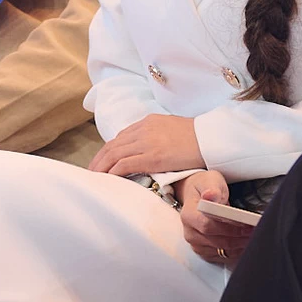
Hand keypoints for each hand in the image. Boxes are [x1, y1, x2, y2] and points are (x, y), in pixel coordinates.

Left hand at [90, 114, 204, 175]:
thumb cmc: (196, 137)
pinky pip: (124, 164)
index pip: (121, 137)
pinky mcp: (152, 157)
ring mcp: (147, 143)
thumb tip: (150, 148)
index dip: (109, 150)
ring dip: (101, 167)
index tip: (102, 161)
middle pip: (113, 145)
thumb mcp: (172, 129)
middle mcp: (144, 130)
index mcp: (148, 122)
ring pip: (114, 154)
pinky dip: (113, 171)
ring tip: (94, 178)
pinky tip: (107, 179)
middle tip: (92, 172)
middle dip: (99, 159)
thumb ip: (157, 135)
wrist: (210, 138)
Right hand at [177, 170, 252, 265]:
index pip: (208, 225)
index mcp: (189, 215)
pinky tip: (246, 243)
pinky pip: (224, 257)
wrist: (198, 194)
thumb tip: (210, 195)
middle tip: (256, 230)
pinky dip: (237, 251)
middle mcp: (190, 232)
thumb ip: (213, 188)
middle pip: (217, 240)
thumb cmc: (205, 187)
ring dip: (240, 245)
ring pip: (222, 251)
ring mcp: (197, 244)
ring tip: (254, 236)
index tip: (246, 223)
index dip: (229, 227)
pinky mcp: (205, 252)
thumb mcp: (210, 180)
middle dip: (239, 237)